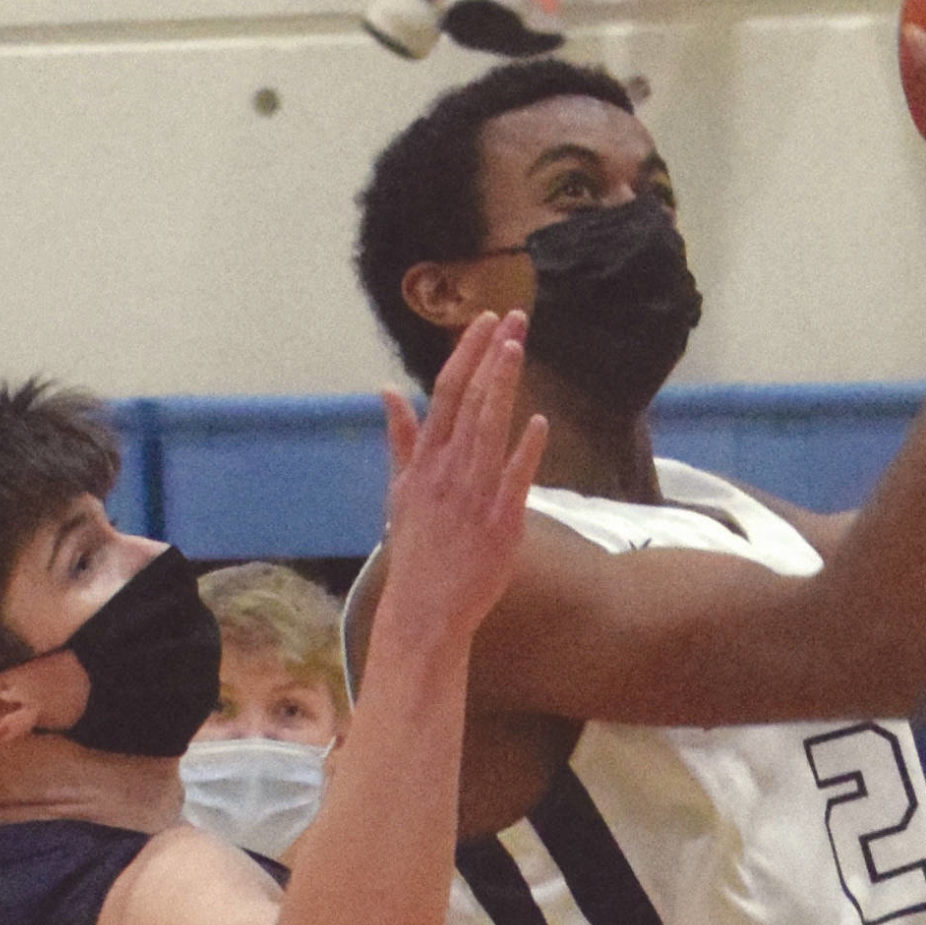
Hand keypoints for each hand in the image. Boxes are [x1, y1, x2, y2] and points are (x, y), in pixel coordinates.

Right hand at [380, 312, 547, 648]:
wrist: (426, 607)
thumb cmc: (416, 547)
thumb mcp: (399, 489)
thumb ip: (400, 437)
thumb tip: (388, 390)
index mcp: (424, 460)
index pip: (446, 392)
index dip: (467, 354)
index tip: (486, 321)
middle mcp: (447, 471)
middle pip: (471, 401)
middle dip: (492, 356)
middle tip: (513, 317)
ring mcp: (474, 495)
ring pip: (489, 429)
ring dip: (502, 386)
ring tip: (517, 347)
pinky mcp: (501, 522)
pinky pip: (514, 479)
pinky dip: (525, 450)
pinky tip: (537, 421)